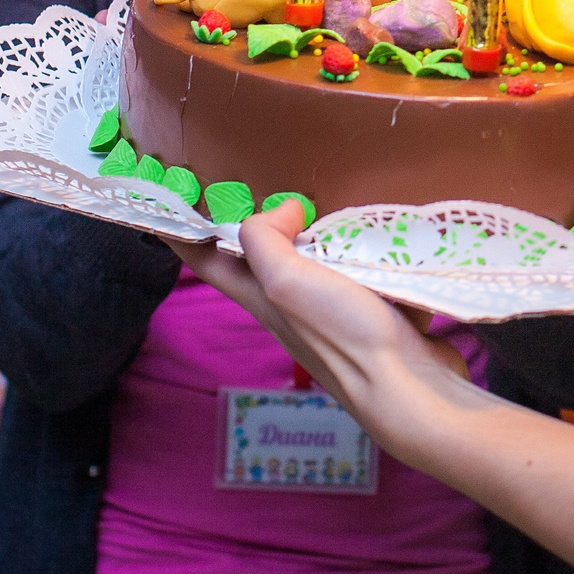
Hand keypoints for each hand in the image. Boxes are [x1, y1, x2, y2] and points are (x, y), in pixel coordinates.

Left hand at [171, 201, 472, 444]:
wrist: (412, 391)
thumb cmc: (347, 337)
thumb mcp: (289, 283)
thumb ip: (266, 242)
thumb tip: (281, 210)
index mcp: (263, 298)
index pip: (207, 261)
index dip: (181, 231)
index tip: (160, 200)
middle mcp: (291, 306)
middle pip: (261, 259)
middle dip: (253, 225)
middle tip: (252, 181)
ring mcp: (335, 312)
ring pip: (315, 263)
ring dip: (318, 235)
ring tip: (325, 202)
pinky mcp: (375, 314)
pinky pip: (364, 273)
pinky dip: (370, 254)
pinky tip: (385, 238)